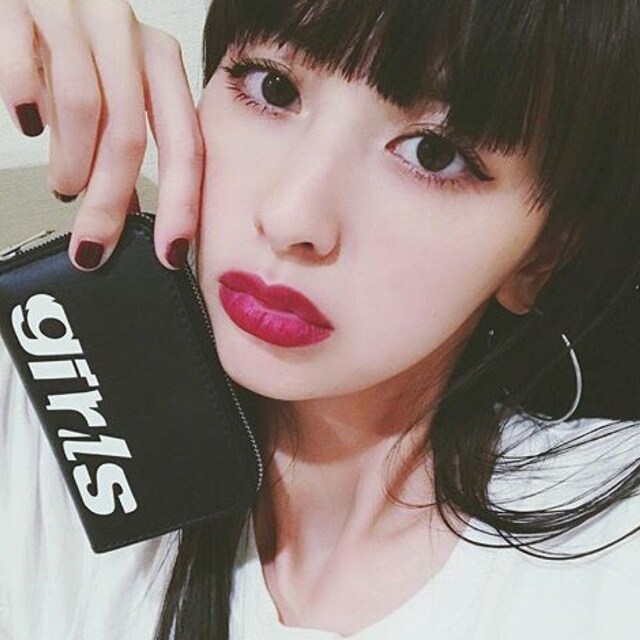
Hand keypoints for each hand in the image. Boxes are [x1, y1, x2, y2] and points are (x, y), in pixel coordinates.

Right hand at [0, 0, 203, 270]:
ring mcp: (73, 13)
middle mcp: (125, 33)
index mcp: (159, 60)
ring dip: (71, 165)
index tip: (171, 252)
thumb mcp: (113, 87)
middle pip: (130, 135)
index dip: (181, 204)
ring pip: (83, 110)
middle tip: (95, 246)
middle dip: (111, 203)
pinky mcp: (18, 2)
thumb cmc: (73, 37)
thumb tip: (132, 210)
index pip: (185, 143)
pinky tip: (28, 123)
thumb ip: (124, 140)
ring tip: (65, 186)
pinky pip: (20, 70)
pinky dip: (24, 106)